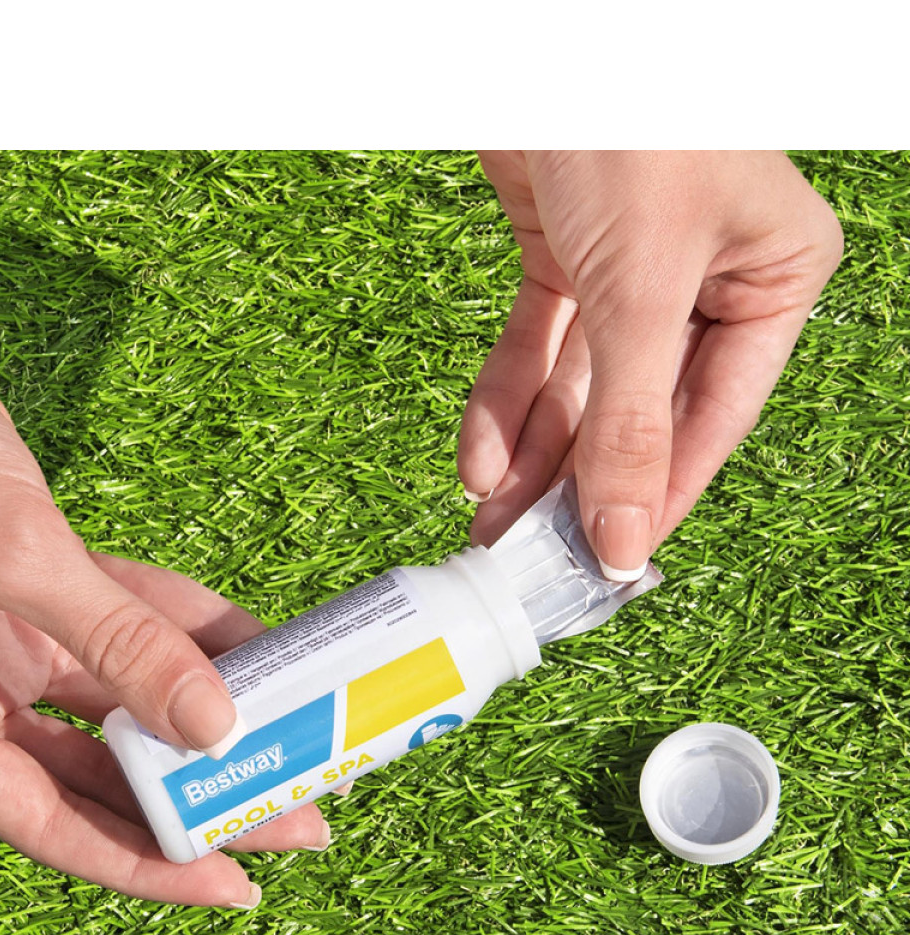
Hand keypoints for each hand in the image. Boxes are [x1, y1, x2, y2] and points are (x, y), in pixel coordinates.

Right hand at [0, 152, 327, 906]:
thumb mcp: (16, 557)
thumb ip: (120, 646)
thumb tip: (214, 725)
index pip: (55, 822)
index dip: (148, 862)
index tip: (236, 882)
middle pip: (100, 775)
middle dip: (194, 796)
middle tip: (295, 818)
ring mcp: (6, 640)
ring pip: (124, 703)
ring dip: (205, 713)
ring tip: (297, 737)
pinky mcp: (39, 587)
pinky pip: (129, 625)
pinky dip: (188, 633)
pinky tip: (260, 644)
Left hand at [458, 151, 843, 574]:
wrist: (536, 29)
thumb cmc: (631, 121)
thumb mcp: (639, 287)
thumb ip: (633, 422)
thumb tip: (626, 541)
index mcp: (770, 280)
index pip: (713, 420)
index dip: (657, 497)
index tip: (607, 566)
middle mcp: (706, 279)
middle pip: (640, 412)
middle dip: (578, 484)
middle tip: (530, 557)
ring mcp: (631, 270)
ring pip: (582, 391)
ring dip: (533, 459)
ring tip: (491, 524)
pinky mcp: (565, 254)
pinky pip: (536, 347)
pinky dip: (506, 400)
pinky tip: (480, 458)